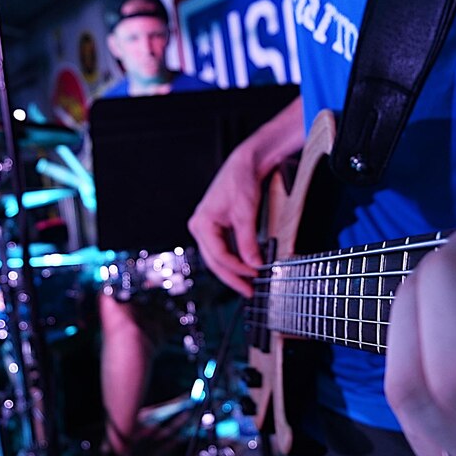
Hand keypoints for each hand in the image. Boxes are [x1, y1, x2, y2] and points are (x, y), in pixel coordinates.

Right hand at [188, 141, 264, 296]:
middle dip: (233, 277)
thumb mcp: (246, 214)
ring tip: (248, 283)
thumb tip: (254, 264)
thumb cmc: (240, 181)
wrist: (245, 164)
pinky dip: (234, 260)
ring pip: (218, 258)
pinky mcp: (216, 228)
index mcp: (202, 224)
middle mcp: (200, 227)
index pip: (219, 256)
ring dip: (233, 271)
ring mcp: (207, 228)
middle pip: (215, 261)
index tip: (254, 275)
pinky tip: (245, 268)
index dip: (238, 269)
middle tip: (249, 291)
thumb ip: (248, 242)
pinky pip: (223, 249)